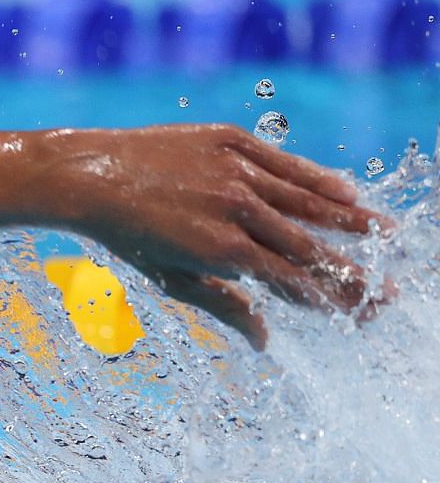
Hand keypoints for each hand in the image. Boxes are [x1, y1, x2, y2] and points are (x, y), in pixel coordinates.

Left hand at [46, 124, 387, 347]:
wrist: (89, 175)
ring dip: (351, 221)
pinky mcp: (229, 141)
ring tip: (387, 234)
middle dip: (356, 270)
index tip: (363, 313)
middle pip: (312, 247)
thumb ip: (223, 305)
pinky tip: (346, 193)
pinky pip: (285, 163)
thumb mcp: (170, 279)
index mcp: (224, 252)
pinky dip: (317, 179)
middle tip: (392, 288)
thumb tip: (265, 341)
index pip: (295, 282)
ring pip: (307, 201)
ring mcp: (235, 172)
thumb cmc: (127, 235)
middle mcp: (237, 211)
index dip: (333, 300)